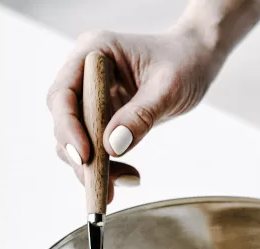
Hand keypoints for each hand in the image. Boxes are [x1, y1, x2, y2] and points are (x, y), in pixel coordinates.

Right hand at [47, 27, 223, 199]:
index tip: (86, 157)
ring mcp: (90, 96)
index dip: (68, 127)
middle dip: (80, 156)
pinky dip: (107, 167)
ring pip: (75, 139)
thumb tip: (112, 146)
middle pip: (64, 121)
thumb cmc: (185, 62)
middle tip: (103, 187)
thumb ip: (141, 115)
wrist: (197, 59)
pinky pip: (94, 146)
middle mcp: (84, 73)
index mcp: (93, 51)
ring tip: (128, 181)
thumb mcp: (169, 88)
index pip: (62, 94)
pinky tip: (131, 176)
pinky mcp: (101, 115)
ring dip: (94, 167)